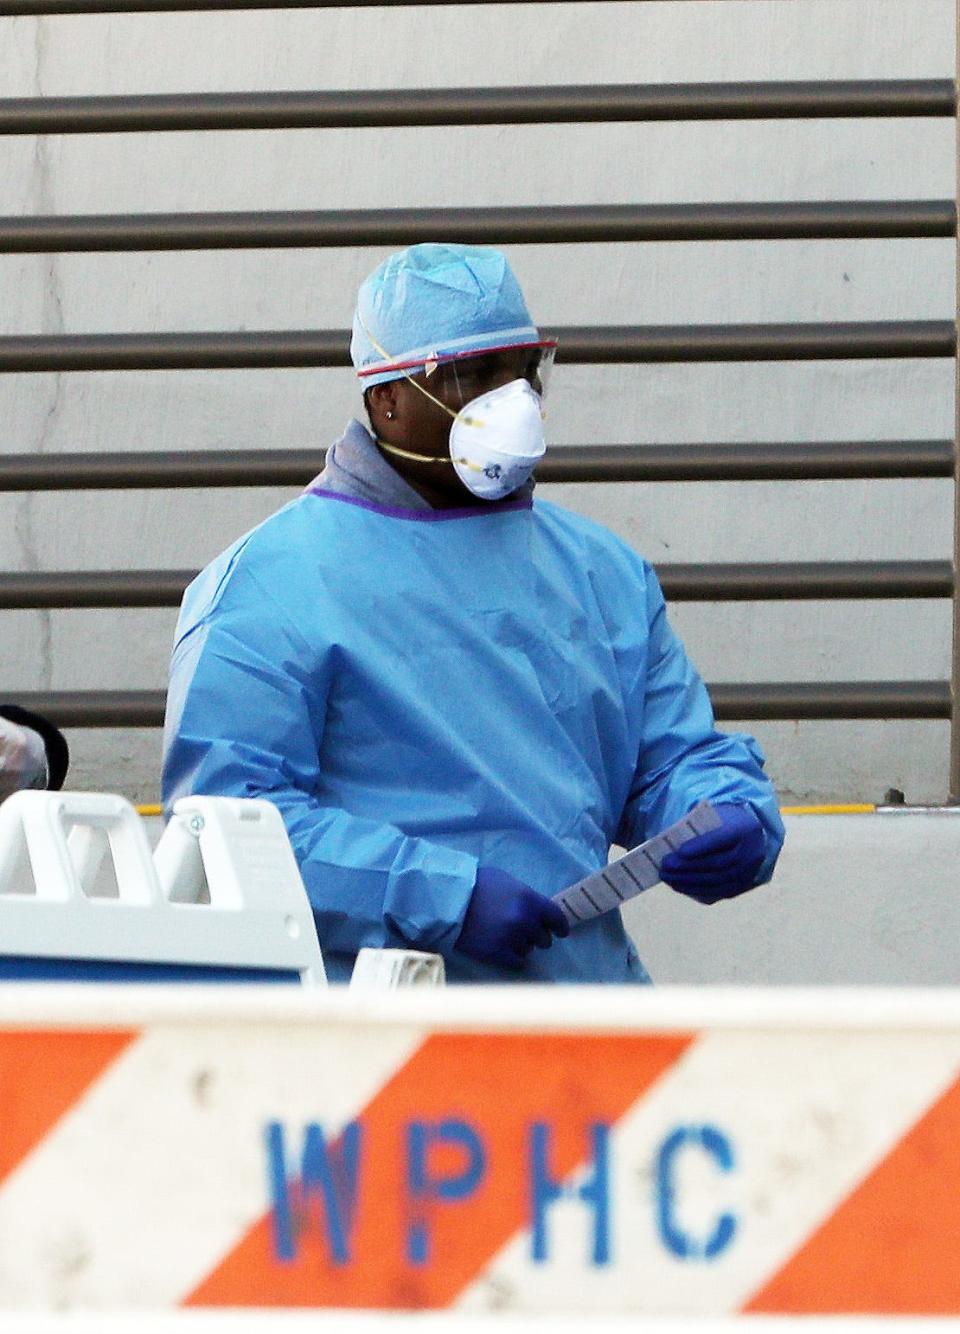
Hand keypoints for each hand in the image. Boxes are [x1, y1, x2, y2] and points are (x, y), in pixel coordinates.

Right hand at [455, 866, 569, 967]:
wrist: (449, 900)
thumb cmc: (476, 884)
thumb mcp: (506, 881)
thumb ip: (524, 895)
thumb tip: (536, 908)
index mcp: (530, 900)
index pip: (557, 918)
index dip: (560, 927)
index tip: (560, 932)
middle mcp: (525, 921)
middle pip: (544, 939)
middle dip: (536, 936)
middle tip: (523, 932)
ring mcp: (512, 939)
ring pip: (529, 951)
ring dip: (521, 946)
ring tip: (505, 938)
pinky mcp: (497, 954)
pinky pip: (517, 963)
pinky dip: (513, 958)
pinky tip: (504, 951)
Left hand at [660, 803, 766, 904]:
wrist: (751, 836)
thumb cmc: (725, 822)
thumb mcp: (716, 815)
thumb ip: (699, 826)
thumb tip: (671, 843)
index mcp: (744, 829)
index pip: (722, 839)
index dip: (701, 847)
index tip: (680, 851)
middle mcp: (750, 854)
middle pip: (717, 864)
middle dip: (688, 866)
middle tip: (665, 865)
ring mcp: (748, 873)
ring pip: (716, 881)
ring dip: (688, 881)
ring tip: (667, 876)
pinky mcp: (740, 887)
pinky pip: (716, 892)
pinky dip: (694, 890)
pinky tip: (678, 885)